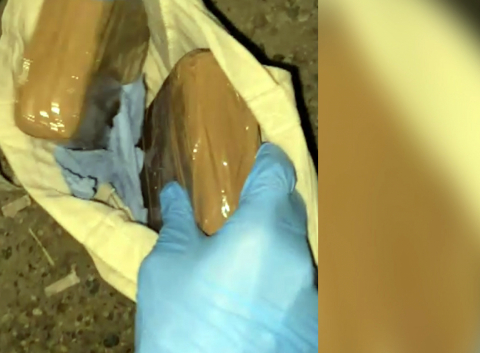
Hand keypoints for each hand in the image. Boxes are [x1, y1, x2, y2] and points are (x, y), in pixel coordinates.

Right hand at [136, 143, 317, 352]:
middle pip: (291, 210)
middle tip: (242, 205)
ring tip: (242, 254)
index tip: (259, 153)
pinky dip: (280, 276)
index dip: (268, 158)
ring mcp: (311, 294)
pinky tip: (253, 290)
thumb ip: (178, 224)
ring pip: (297, 249)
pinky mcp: (313, 324)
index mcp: (262, 231)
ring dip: (275, 243)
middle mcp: (298, 257)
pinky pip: (300, 283)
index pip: (277, 174)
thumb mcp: (166, 269)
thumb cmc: (183, 327)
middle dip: (269, 203)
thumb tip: (177, 193)